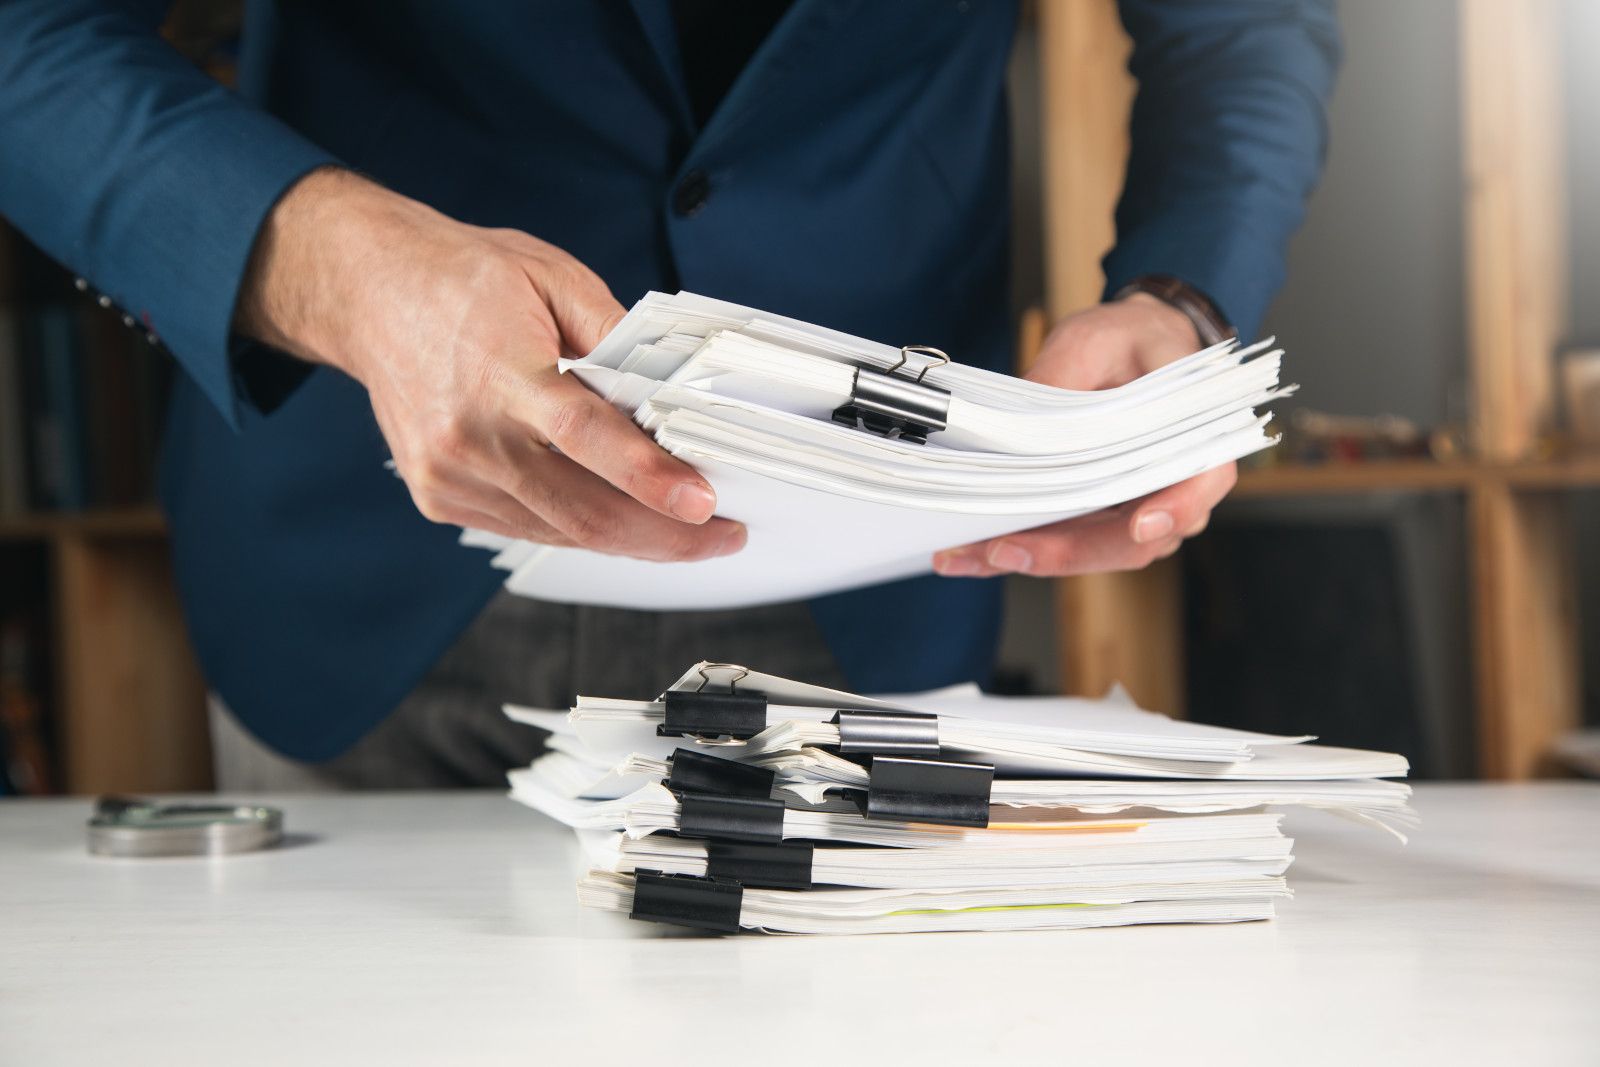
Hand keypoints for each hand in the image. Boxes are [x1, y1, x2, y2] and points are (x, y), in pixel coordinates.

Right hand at [236, 168, 744, 561]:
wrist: (368, 291)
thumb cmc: (460, 279)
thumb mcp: (552, 276)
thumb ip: (615, 335)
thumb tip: (672, 391)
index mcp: (501, 372)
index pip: (585, 437)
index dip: (650, 478)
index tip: (704, 503)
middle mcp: (469, 436)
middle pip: (583, 511)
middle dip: (666, 536)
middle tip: (723, 536)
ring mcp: (450, 475)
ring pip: (562, 533)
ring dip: (633, 540)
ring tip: (687, 535)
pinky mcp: (439, 497)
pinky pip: (530, 529)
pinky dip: (584, 531)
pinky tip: (623, 521)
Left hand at [932, 292, 1234, 578]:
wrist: (1131, 348)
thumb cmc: (1127, 340)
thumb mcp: (1093, 340)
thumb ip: (1063, 379)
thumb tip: (1017, 427)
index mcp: (1196, 433)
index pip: (1203, 481)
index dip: (1178, 507)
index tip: (1142, 525)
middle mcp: (1174, 485)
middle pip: (1136, 539)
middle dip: (1068, 552)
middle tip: (1003, 550)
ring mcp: (1139, 507)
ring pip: (1097, 551)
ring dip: (1034, 558)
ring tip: (969, 554)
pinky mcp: (1102, 516)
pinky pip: (1068, 542)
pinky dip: (1022, 549)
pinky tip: (971, 553)